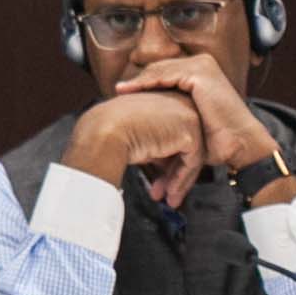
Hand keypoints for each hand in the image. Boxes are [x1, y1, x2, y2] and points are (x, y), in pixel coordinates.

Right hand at [65, 89, 208, 208]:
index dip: (166, 159)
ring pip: (191, 153)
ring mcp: (186, 115)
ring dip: (179, 179)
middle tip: (165, 191)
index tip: (158, 177)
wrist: (102, 134)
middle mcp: (177, 102)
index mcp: (162, 97)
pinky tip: (170, 191)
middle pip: (185, 143)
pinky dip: (182, 178)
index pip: (173, 131)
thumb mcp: (134, 132)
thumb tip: (164, 162)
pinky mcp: (189, 130)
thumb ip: (153, 142)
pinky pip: (192, 160)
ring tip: (168, 197)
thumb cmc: (107, 132)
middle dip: (174, 172)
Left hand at [112, 53, 281, 180]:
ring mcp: (202, 66)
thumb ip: (170, 106)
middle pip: (159, 69)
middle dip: (138, 81)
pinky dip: (147, 82)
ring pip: (160, 71)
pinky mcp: (200, 73)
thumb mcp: (188, 116)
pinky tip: (132, 91)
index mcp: (199, 71)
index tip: (122, 94)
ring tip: (120, 92)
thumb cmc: (216, 137)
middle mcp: (202, 64)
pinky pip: (165, 75)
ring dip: (139, 82)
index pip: (163, 72)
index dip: (142, 83)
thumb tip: (143, 109)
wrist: (238, 144)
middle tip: (117, 92)